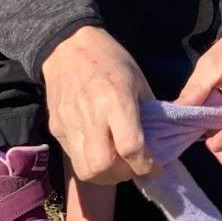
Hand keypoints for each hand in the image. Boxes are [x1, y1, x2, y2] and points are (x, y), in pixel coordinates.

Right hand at [41, 25, 158, 183]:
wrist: (67, 46)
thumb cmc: (110, 59)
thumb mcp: (138, 80)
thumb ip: (152, 113)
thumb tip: (165, 142)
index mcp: (115, 98)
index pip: (130, 147)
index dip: (147, 165)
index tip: (155, 166)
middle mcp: (90, 114)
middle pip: (103, 166)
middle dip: (123, 174)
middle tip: (132, 165)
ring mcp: (69, 123)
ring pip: (86, 169)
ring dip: (105, 175)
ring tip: (116, 163)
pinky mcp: (56, 128)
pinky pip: (74, 157)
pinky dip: (90, 161)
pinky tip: (100, 148)